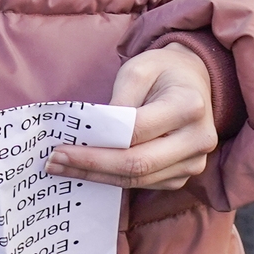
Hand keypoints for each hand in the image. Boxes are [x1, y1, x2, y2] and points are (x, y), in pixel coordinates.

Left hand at [49, 44, 217, 192]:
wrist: (194, 80)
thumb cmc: (162, 71)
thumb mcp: (137, 69)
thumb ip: (118, 102)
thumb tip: (93, 136)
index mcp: (189, 105)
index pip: (137, 132)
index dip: (97, 144)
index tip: (61, 146)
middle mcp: (198, 138)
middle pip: (138, 164)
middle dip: (92, 166)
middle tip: (55, 163)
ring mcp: (194, 162)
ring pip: (139, 180)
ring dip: (98, 177)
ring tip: (64, 168)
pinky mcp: (184, 175)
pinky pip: (145, 184)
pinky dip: (114, 179)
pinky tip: (89, 171)